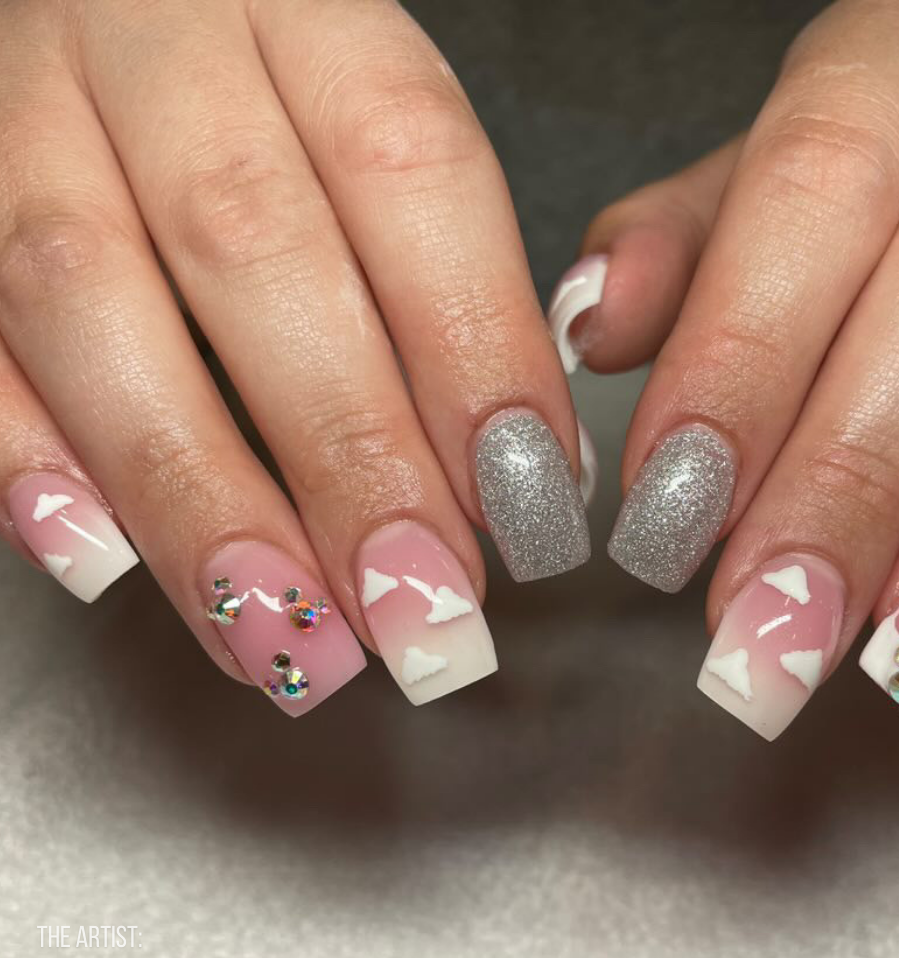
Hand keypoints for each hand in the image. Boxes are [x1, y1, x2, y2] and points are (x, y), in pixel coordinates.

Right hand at [0, 0, 590, 712]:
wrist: (114, 4)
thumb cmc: (283, 91)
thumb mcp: (382, 126)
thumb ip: (456, 271)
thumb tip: (519, 462)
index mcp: (305, 6)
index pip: (410, 169)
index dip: (476, 350)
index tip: (528, 506)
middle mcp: (153, 39)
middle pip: (252, 250)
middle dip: (347, 459)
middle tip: (421, 612)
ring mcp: (20, 111)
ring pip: (86, 302)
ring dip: (194, 497)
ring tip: (284, 634)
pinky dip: (24, 458)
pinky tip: (100, 563)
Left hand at [552, 0, 898, 736]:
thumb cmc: (877, 157)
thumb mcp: (770, 166)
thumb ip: (681, 242)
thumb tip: (585, 325)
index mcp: (896, 67)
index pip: (810, 194)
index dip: (739, 359)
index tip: (664, 506)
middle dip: (838, 477)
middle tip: (749, 622)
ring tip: (847, 652)